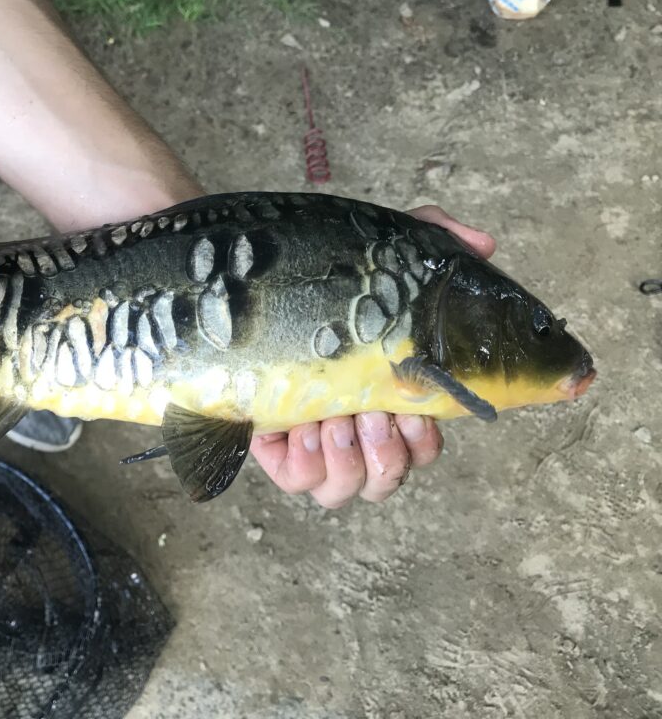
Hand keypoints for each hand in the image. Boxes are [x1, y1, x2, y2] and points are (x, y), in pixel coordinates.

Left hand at [250, 205, 496, 507]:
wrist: (244, 291)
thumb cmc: (319, 283)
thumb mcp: (376, 254)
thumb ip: (431, 240)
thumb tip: (484, 244)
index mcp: (387, 401)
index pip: (424, 446)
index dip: (425, 439)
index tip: (415, 410)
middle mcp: (354, 433)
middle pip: (390, 477)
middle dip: (388, 451)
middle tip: (373, 412)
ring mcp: (315, 447)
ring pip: (347, 489)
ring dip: (349, 459)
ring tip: (334, 420)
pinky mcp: (276, 453)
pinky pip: (300, 482)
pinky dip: (308, 463)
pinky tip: (302, 428)